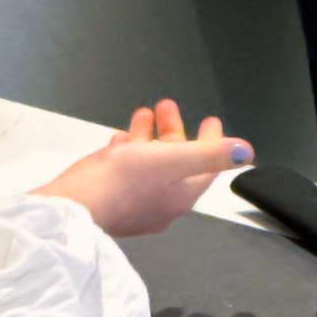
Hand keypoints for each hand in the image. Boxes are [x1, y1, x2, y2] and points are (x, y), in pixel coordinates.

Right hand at [42, 100, 253, 237]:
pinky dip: (130, 149)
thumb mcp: (169, 161)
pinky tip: (122, 137)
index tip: (211, 120)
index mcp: (179, 196)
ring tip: (146, 113)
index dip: (212, 143)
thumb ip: (207, 154)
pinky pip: (127, 168)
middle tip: (169, 106)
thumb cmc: (121, 184)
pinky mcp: (111, 197)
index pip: (205, 168)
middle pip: (176, 161)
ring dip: (151, 136)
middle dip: (175, 131)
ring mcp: (134, 201)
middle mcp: (160, 201)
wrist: (71, 209)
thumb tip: (245, 152)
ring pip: (150, 162)